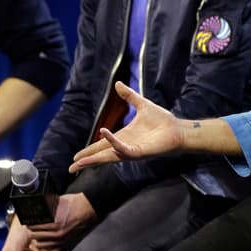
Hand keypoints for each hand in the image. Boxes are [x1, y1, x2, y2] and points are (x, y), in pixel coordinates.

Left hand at [26, 193, 96, 250]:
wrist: (88, 209)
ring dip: (35, 240)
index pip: (34, 226)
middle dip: (30, 231)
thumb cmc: (74, 203)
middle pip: (35, 236)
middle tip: (28, 227)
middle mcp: (57, 234)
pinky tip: (40, 246)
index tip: (26, 221)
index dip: (28, 223)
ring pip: (40, 245)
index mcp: (55, 223)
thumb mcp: (57, 201)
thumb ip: (45, 206)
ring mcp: (61, 240)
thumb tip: (34, 207)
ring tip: (33, 235)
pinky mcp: (65, 244)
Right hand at [69, 82, 183, 171]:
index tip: (76, 158)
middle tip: (72, 167)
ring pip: (109, 157)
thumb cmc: (162, 121)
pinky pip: (124, 149)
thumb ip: (129, 96)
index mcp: (123, 137)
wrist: (178, 129)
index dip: (89, 152)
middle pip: (101, 155)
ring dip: (94, 159)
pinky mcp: (140, 153)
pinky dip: (113, 143)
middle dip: (86, 161)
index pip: (101, 146)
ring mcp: (132, 151)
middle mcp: (125, 146)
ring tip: (80, 162)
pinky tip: (105, 134)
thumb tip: (118, 83)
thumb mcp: (142, 105)